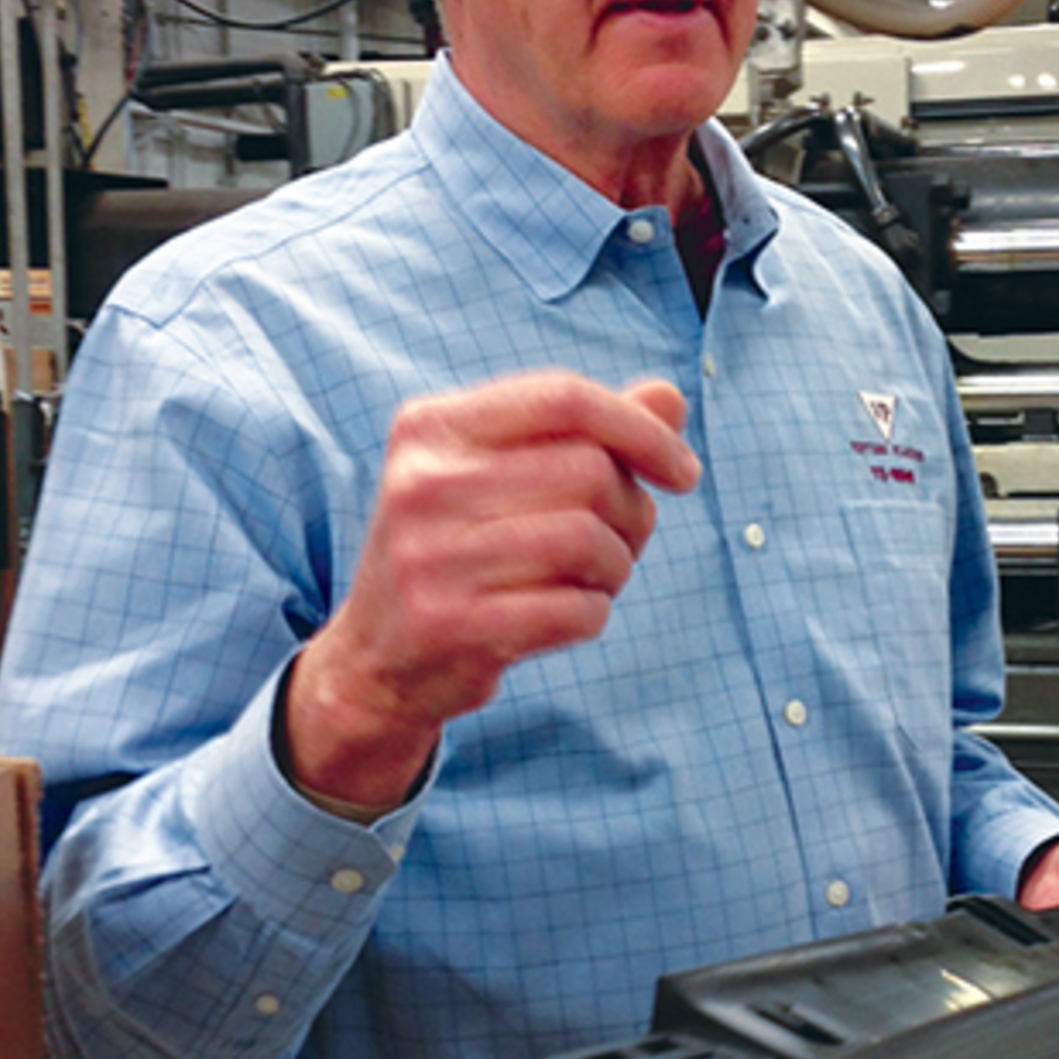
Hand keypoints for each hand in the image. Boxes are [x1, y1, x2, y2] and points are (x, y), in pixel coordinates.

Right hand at [284, 371, 698, 809]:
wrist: (377, 661)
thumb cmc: (460, 553)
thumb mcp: (502, 477)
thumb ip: (586, 434)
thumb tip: (671, 397)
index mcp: (431, 426)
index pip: (564, 397)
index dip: (641, 430)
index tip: (681, 473)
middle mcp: (421, 482)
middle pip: (589, 470)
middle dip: (632, 512)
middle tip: (620, 542)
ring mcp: (428, 556)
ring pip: (589, 538)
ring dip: (616, 567)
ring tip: (592, 579)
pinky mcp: (449, 625)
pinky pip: (575, 609)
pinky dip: (593, 613)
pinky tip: (565, 615)